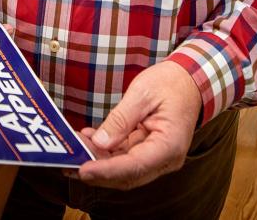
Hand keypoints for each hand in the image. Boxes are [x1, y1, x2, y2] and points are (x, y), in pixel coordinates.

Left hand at [76, 60, 201, 188]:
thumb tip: (100, 142)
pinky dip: (105, 152)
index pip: (134, 166)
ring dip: (97, 161)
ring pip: (122, 169)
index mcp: (169, 145)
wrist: (189, 81)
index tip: (83, 170)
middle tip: (68, 161)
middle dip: (96, 170)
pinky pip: (124, 158)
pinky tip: (88, 139)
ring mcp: (157, 158)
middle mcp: (165, 159)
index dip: (106, 171)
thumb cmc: (171, 83)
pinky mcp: (147, 152)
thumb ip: (121, 119)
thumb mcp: (142, 93)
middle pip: (127, 175)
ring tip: (74, 146)